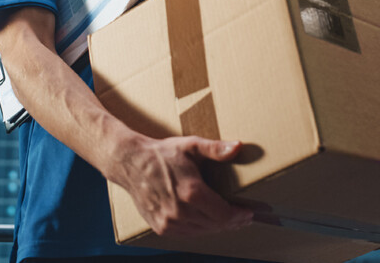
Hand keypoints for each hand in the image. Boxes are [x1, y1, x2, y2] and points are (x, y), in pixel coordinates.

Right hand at [114, 136, 253, 236]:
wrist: (130, 163)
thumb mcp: (191, 146)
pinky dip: (200, 229)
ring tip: (229, 220)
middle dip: (233, 222)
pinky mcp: (161, 227)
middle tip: (244, 218)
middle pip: (216, 225)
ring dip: (217, 227)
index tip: (250, 213)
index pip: (224, 215)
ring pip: (202, 231)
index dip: (240, 216)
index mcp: (191, 193)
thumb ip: (216, 149)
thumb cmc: (162, 154)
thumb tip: (238, 147)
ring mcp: (169, 222)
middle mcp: (180, 212)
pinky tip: (207, 221)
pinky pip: (188, 233)